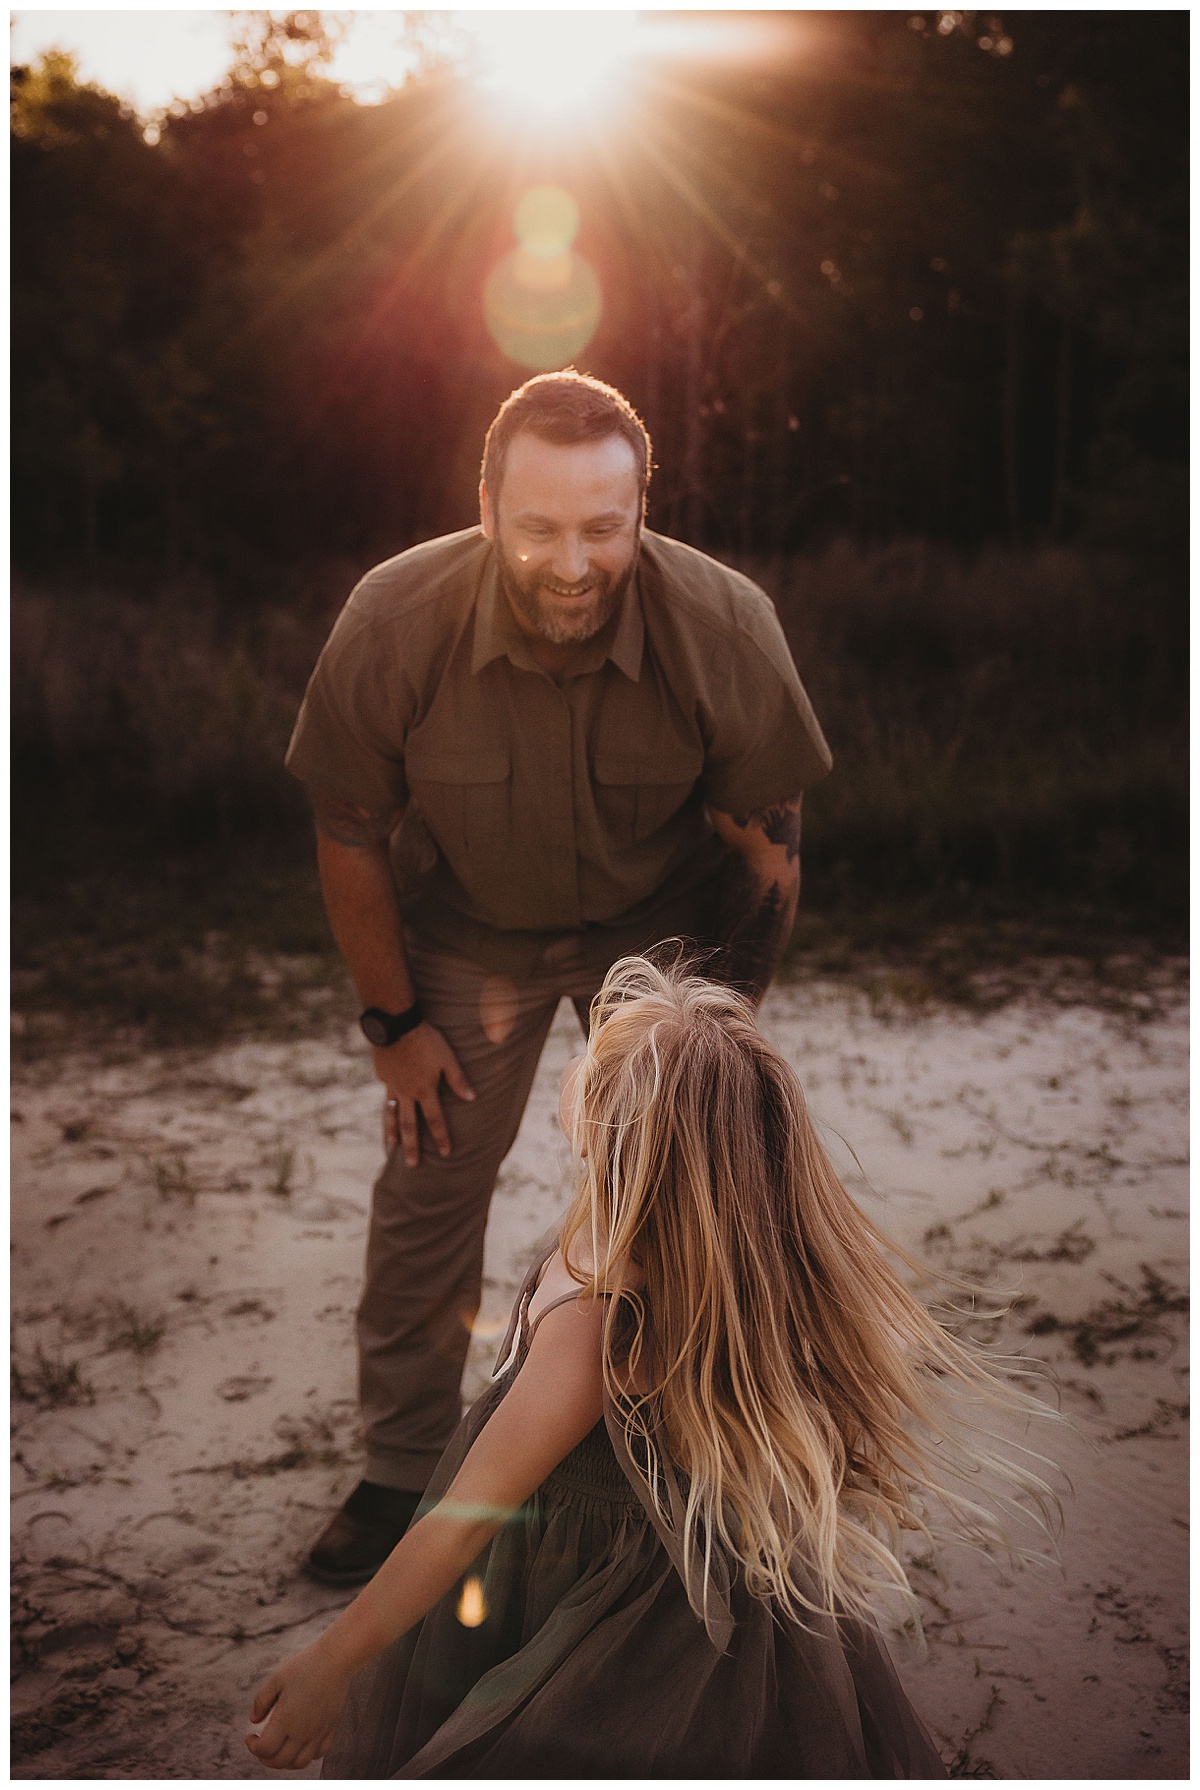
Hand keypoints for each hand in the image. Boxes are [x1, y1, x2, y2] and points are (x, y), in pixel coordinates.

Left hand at [245, 1640, 350, 1769]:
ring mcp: (318, 1732)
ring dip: (285, 1762)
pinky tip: (300, 1743)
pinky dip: (306, 1756)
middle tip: (261, 1746)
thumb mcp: (276, 1678)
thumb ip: (261, 1701)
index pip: (265, 1749)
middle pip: (280, 1761)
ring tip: (279, 1749)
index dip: (253, 1747)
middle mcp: (303, 1731)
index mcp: (286, 1719)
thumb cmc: (305, 1665)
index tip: (250, 1737)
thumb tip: (253, 1720)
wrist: (336, 1659)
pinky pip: (318, 1754)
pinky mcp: (331, 1728)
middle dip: (265, 1758)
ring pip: (300, 1763)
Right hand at [376, 1021, 474, 1166]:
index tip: (446, 1154)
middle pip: (410, 1125)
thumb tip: (472, 1098)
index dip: (441, 1137)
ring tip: (392, 1146)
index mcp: (424, 1090)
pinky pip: (386, 1095)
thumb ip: (458, 1079)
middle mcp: (407, 1093)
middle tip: (412, 1165)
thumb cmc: (426, 1039)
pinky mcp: (382, 1076)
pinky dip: (388, 1105)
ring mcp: (392, 1085)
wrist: (395, 1024)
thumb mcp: (447, 1058)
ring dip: (393, 1132)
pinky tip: (389, 1110)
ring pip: (393, 1114)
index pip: (435, 1120)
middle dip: (412, 1147)